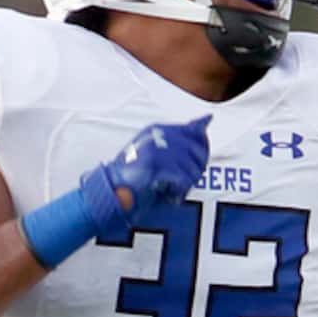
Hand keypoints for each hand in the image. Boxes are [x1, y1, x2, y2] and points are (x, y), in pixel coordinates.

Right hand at [79, 116, 212, 236]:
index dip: (202, 152)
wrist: (111, 191)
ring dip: (186, 185)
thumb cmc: (134, 175)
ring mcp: (156, 149)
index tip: (197, 167)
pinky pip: (182, 180)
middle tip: (184, 185)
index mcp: (158, 128)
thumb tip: (207, 119)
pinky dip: (179, 192)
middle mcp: (158, 134)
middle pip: (196, 151)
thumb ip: (180, 137)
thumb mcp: (156, 150)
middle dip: (196, 171)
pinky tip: (170, 197)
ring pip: (191, 168)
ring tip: (174, 192)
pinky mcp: (155, 166)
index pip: (195, 133)